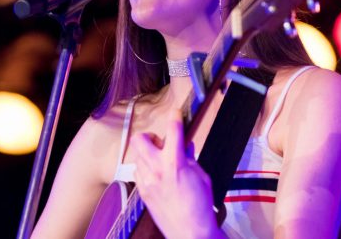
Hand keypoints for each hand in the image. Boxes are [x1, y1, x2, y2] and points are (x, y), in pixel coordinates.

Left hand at [130, 109, 223, 238]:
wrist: (190, 232)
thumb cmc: (199, 207)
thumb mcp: (202, 177)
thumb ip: (190, 159)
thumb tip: (185, 147)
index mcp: (174, 163)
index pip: (173, 131)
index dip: (175, 118)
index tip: (176, 112)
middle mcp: (156, 170)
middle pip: (141, 140)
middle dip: (151, 137)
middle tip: (162, 143)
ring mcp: (146, 181)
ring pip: (139, 156)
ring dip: (149, 154)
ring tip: (163, 163)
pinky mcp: (142, 192)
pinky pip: (139, 172)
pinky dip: (147, 169)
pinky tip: (158, 176)